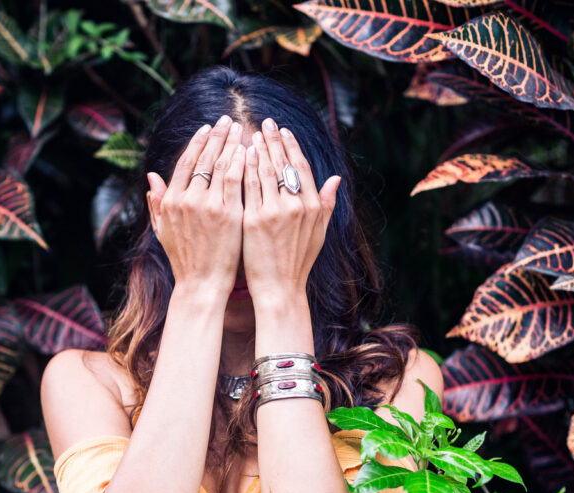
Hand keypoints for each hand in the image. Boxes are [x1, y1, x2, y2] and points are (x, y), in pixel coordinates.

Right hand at [147, 115, 245, 297]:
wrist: (201, 285)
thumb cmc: (185, 260)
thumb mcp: (163, 230)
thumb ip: (157, 203)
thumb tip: (151, 178)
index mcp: (172, 201)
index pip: (185, 162)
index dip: (196, 143)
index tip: (206, 128)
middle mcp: (188, 199)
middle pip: (204, 158)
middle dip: (216, 136)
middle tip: (227, 119)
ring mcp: (209, 205)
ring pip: (222, 165)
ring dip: (231, 143)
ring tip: (240, 129)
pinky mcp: (229, 213)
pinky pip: (237, 180)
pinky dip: (242, 163)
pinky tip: (250, 151)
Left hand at [241, 117, 340, 303]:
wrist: (279, 289)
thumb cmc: (297, 263)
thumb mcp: (319, 232)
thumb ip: (325, 203)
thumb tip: (336, 179)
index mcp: (312, 206)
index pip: (301, 167)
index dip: (292, 146)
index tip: (284, 131)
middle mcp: (296, 205)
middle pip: (282, 164)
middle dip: (273, 140)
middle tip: (265, 122)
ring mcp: (275, 212)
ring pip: (264, 171)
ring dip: (257, 150)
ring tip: (250, 134)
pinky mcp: (255, 220)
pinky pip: (247, 186)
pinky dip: (243, 169)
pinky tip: (238, 156)